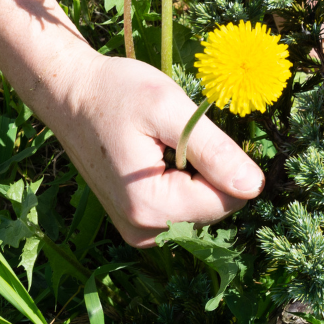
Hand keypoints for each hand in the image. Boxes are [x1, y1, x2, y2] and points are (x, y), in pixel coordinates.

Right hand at [46, 51, 263, 246]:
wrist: (69, 95)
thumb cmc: (115, 92)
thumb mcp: (168, 108)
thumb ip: (214, 150)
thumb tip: (254, 186)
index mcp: (151, 207)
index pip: (227, 200)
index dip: (224, 163)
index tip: (193, 132)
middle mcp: (144, 230)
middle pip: (215, 209)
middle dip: (209, 171)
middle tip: (174, 136)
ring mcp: (139, 231)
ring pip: (201, 209)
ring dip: (196, 176)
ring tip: (161, 145)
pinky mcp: (137, 224)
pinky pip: (182, 209)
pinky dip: (181, 183)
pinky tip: (156, 158)